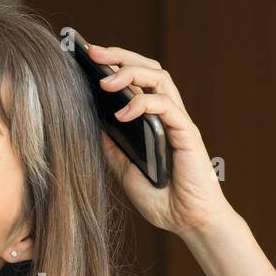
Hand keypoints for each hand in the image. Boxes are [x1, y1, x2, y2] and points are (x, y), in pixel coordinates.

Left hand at [88, 43, 234, 236]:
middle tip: (92, 52)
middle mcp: (168, 115)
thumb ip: (113, 149)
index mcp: (154, 121)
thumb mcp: (125, 173)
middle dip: (120, 56)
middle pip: (148, 69)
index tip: (87, 58)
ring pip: (160, 79)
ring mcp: (178, 123)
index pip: (136, 81)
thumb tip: (93, 125)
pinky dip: (143, 105)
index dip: (114, 65)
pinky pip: (167, 107)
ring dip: (130, 73)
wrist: (189, 223)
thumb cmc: (163, 201)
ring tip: (104, 80)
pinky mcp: (187, 134)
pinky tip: (122, 114)